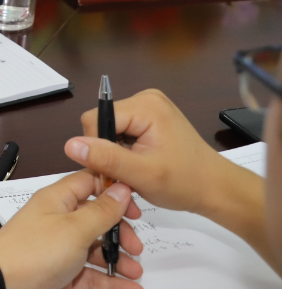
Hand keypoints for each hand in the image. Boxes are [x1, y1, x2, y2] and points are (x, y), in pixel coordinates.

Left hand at [0, 171, 143, 288]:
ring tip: (135, 271)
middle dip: (119, 231)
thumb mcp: (75, 228)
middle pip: (97, 218)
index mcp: (58, 199)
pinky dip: (110, 280)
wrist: (2, 286)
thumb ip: (102, 211)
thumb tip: (121, 188)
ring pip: (96, 248)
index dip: (114, 190)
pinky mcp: (61, 272)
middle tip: (135, 246)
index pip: (89, 182)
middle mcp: (59, 219)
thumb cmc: (33, 252)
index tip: (137, 205)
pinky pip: (91, 273)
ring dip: (117, 258)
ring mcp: (59, 247)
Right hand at [64, 88, 226, 215]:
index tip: (111, 174)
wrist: (218, 190)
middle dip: (107, 154)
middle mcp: (145, 99)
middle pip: (102, 124)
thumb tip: (70, 145)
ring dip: (115, 156)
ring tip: (133, 175)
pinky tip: (137, 168)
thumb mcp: (142, 174)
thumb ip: (106, 158)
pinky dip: (124, 153)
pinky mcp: (151, 119)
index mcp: (145, 105)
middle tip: (123, 179)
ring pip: (110, 131)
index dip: (97, 149)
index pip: (95, 120)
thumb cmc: (186, 183)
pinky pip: (122, 133)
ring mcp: (149, 108)